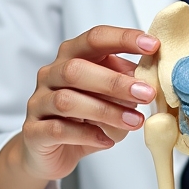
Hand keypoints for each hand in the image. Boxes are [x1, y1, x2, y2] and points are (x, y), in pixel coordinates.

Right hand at [0, 26, 157, 188]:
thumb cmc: (85, 113)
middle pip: (77, 69)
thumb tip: (155, 74)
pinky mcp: (33, 131)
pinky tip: (107, 140)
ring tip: (135, 122)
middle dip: (116, 81)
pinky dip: (86, 135)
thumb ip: (126, 80)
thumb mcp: (109, 93)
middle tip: (147, 93)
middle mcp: (50, 73)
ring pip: (68, 101)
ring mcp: (38, 102)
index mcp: (71, 55)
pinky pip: (58, 130)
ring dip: (106, 111)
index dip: (123, 39)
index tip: (153, 45)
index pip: (95, 38)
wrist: (49, 150)